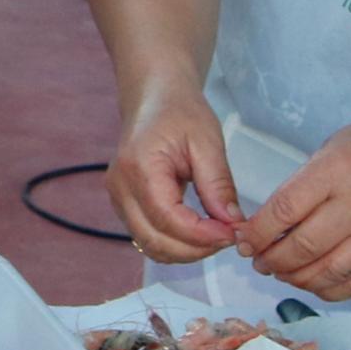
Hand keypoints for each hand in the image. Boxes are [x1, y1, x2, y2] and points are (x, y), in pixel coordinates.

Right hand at [106, 80, 244, 262]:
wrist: (155, 98)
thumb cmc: (180, 112)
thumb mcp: (208, 142)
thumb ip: (218, 185)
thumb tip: (232, 223)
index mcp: (139, 168)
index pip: (168, 219)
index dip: (202, 235)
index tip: (232, 234)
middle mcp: (120, 187)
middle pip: (154, 240)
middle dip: (195, 249)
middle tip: (229, 238)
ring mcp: (118, 198)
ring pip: (149, 244)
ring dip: (185, 251)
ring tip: (216, 235)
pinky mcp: (124, 204)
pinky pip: (147, 236)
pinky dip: (174, 243)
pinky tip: (199, 232)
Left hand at [234, 113, 350, 300]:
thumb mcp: (332, 149)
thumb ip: (302, 186)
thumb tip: (265, 226)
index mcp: (338, 171)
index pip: (285, 210)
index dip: (257, 232)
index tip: (243, 241)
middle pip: (304, 247)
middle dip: (272, 260)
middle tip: (259, 261)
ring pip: (329, 272)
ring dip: (296, 279)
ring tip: (282, 273)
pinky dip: (329, 290)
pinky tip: (314, 282)